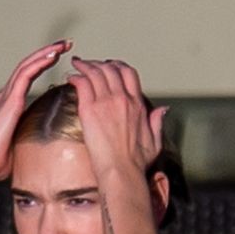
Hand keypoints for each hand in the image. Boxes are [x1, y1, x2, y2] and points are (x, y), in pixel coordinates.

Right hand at [0, 41, 71, 183]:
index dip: (43, 63)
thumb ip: (31, 133)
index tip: (59, 56)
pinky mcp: (9, 100)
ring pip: (27, 65)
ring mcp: (6, 96)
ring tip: (63, 45)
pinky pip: (25, 74)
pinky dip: (39, 62)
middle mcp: (6, 95)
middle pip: (28, 65)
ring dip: (46, 52)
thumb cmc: (0, 160)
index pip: (28, 75)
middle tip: (66, 44)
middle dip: (47, 52)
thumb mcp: (21, 142)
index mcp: (10, 103)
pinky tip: (52, 55)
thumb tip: (46, 139)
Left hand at [67, 58, 166, 184]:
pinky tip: (71, 77)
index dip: (117, 65)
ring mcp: (105, 102)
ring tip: (77, 64)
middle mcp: (122, 99)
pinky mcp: (90, 110)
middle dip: (99, 63)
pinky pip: (82, 84)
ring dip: (85, 65)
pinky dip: (76, 76)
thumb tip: (163, 109)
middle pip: (110, 69)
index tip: (109, 66)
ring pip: (95, 72)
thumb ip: (157, 122)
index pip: (128, 73)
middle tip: (90, 63)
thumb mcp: (155, 140)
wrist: (121, 170)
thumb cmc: (136, 162)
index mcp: (137, 104)